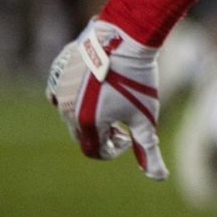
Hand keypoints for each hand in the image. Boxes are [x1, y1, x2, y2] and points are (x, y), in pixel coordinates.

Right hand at [47, 19, 165, 178]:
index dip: (113, 149)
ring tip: (111, 101)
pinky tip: (94, 87)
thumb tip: (159, 177)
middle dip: (101, 134)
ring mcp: (58, 88)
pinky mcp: (58, 72)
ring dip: (88, 115)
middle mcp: (65, 109)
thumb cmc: (138, 80)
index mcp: (86, 123)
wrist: (125, 39)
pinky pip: (60, 92)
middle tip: (121, 121)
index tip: (127, 137)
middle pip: (81, 134)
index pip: (94, 150)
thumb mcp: (146, 118)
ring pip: (70, 113)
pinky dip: (75, 96)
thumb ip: (149, 149)